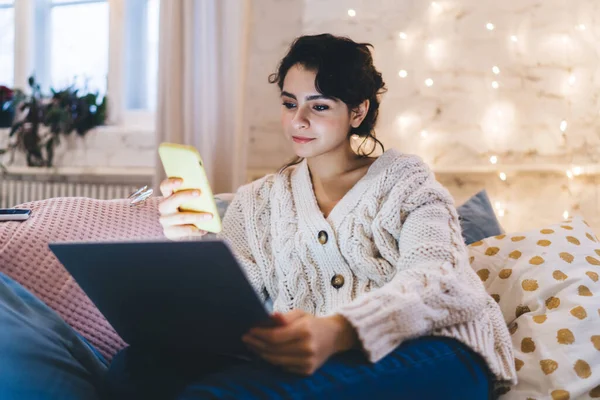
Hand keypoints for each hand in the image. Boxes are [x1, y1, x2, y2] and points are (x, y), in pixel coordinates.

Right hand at [158, 177, 212, 239]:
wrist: (181, 229)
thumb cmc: (188, 210)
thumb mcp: (189, 202)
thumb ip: (193, 195)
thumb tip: (205, 191)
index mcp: (168, 196)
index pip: (165, 187)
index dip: (171, 183)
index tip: (182, 180)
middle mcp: (164, 208)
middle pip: (172, 201)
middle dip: (185, 196)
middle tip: (199, 193)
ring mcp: (165, 220)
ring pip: (181, 217)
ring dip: (197, 216)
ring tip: (210, 216)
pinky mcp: (170, 232)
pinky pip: (184, 230)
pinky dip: (196, 230)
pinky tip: (204, 230)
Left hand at [242, 310, 358, 375]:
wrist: (334, 336)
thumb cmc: (313, 323)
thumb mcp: (300, 314)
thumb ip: (284, 316)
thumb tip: (270, 317)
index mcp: (304, 331)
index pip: (275, 336)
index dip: (260, 335)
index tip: (249, 330)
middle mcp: (307, 348)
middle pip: (273, 350)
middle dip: (257, 345)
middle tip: (246, 339)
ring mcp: (308, 362)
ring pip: (276, 361)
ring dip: (262, 354)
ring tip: (252, 346)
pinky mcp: (308, 370)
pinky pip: (284, 367)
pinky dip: (274, 360)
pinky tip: (266, 353)